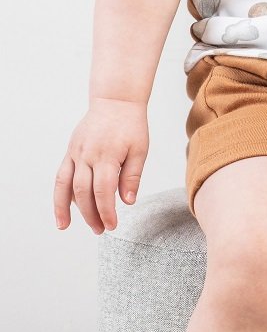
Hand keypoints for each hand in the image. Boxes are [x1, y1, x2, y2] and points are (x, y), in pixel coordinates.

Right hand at [54, 100, 149, 232]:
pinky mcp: (70, 150)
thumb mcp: (140, 149)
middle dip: (90, 214)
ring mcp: (75, 152)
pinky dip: (60, 192)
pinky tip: (65, 206)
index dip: (106, 211)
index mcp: (107, 155)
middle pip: (83, 192)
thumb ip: (132, 176)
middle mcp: (87, 155)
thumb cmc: (131, 125)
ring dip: (64, 207)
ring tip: (65, 226)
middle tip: (99, 230)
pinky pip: (61, 175)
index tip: (112, 226)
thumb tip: (128, 202)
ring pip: (65, 185)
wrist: (115, 101)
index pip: (104, 191)